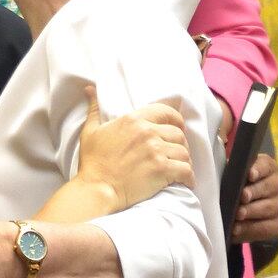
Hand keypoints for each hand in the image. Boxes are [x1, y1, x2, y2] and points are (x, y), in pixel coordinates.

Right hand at [76, 86, 192, 209]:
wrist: (97, 189)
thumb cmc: (93, 162)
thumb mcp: (91, 131)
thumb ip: (94, 109)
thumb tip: (89, 89)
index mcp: (133, 119)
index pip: (165, 112)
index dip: (176, 120)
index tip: (178, 128)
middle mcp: (147, 132)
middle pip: (178, 133)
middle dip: (180, 144)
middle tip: (176, 153)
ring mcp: (156, 151)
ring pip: (184, 152)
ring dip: (184, 161)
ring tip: (180, 168)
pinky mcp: (162, 170)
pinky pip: (186, 170)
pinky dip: (189, 177)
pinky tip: (186, 182)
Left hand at [230, 152, 277, 243]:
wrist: (235, 211)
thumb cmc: (231, 187)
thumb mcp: (229, 176)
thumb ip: (229, 172)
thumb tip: (219, 169)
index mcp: (267, 167)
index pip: (266, 165)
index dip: (259, 169)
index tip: (250, 175)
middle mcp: (276, 185)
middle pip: (269, 187)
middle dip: (254, 192)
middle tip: (242, 197)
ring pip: (269, 208)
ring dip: (252, 211)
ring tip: (238, 214)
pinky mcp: (276, 225)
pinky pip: (266, 227)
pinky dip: (250, 229)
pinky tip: (237, 229)